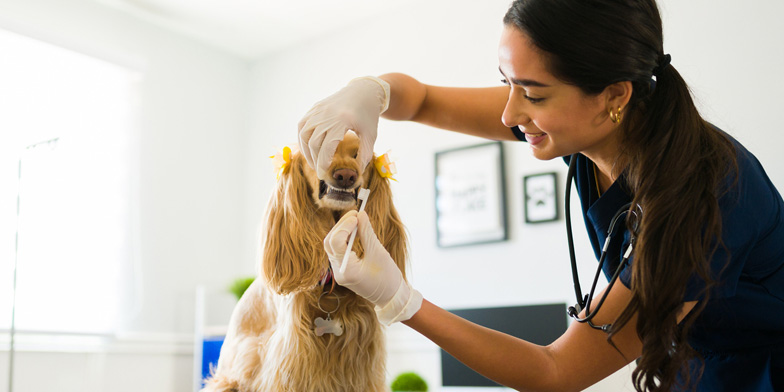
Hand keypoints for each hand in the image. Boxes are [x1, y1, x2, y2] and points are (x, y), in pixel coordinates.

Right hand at [298, 76, 389, 178]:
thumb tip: (358, 173)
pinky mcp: (315, 107)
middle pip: (313, 143)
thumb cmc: (369, 114)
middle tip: (320, 172)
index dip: (322, 163)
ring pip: (304, 134)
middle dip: (315, 160)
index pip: (326, 147)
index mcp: (342, 121)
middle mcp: (327, 114)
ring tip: (314, 162)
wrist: (364, 91)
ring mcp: (319, 110)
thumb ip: (365, 154)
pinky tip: (309, 148)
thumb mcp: (371, 135)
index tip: (323, 175)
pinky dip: (303, 139)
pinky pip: (302, 125)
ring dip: (306, 151)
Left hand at [324, 210, 421, 324]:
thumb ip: (366, 232)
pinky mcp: (343, 270)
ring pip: (332, 246)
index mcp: (346, 270)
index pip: (336, 242)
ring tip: (357, 221)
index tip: (356, 215)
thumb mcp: (378, 252)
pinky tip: (356, 232)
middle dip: (341, 226)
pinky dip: (345, 239)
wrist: (392, 298)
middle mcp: (338, 272)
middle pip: (330, 243)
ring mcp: (339, 272)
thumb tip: (360, 214)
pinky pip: (338, 251)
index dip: (344, 226)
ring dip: (342, 231)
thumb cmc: (388, 278)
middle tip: (355, 214)